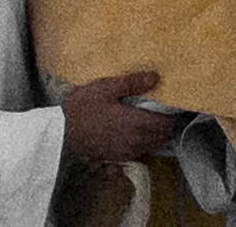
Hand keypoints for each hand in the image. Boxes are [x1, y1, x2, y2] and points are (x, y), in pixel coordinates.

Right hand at [61, 71, 177, 161]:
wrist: (61, 132)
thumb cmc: (83, 107)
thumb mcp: (107, 87)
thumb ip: (133, 83)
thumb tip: (156, 77)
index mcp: (137, 124)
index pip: (167, 124)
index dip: (174, 115)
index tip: (173, 105)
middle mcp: (136, 142)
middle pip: (163, 137)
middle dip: (168, 125)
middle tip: (165, 111)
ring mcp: (127, 152)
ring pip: (152, 146)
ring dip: (157, 135)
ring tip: (151, 120)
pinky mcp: (117, 158)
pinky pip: (140, 153)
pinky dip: (144, 143)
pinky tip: (135, 133)